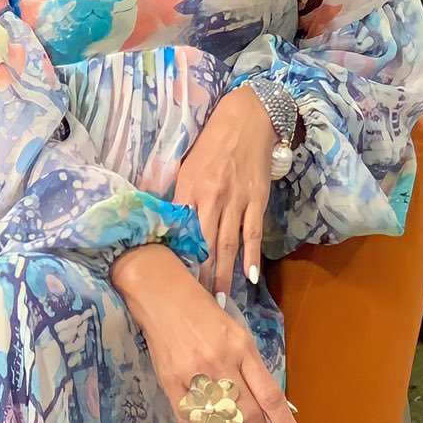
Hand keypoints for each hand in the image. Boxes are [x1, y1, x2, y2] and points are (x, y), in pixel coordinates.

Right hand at [110, 244, 304, 422]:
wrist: (159, 294)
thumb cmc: (204, 311)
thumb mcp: (237, 333)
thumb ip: (254, 370)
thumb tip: (279, 408)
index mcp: (242, 348)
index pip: (270, 397)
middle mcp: (220, 364)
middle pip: (247, 416)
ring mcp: (193, 376)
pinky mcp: (170, 383)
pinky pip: (189, 421)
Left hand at [173, 86, 275, 297]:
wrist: (249, 118)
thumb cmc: (212, 143)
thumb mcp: (187, 166)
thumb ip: (179, 196)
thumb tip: (164, 225)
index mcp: (189, 188)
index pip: (180, 230)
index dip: (176, 257)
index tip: (171, 282)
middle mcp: (212, 197)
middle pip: (204, 244)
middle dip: (198, 276)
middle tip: (194, 305)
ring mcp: (237, 200)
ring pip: (228, 244)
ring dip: (223, 274)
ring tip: (218, 299)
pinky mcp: (257, 200)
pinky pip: (253, 233)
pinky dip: (252, 256)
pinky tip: (250, 277)